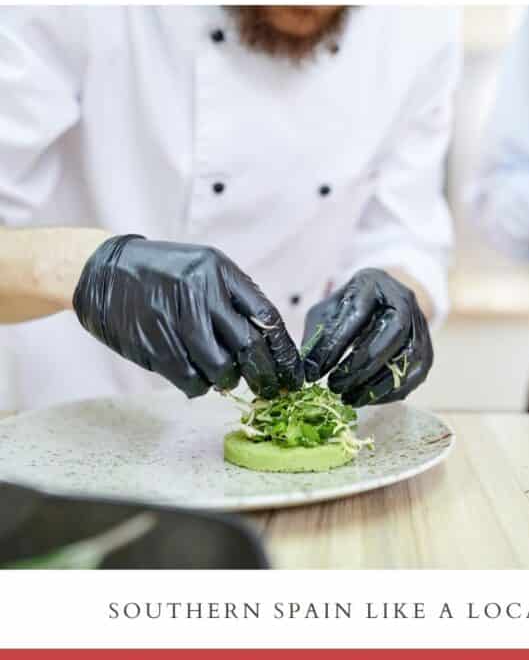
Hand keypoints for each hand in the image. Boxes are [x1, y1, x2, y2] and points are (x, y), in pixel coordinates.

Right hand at [73, 235, 302, 398]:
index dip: (284, 351)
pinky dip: (199, 385)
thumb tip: (265, 346)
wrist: (103, 271)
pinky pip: (192, 380)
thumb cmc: (159, 274)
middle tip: (270, 389)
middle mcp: (201, 293)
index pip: (266, 316)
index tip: (294, 373)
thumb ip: (232, 300)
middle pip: (249, 346)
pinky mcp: (156, 346)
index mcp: (219, 272)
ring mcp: (177, 320)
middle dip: (265, 374)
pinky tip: (196, 376)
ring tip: (221, 375)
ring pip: (221, 368)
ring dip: (227, 380)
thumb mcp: (201, 270)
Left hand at [302, 268, 432, 405]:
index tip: (316, 371)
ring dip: (377, 382)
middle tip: (335, 387)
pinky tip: (368, 398)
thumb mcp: (327, 312)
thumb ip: (318, 336)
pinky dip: (392, 390)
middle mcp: (403, 299)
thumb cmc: (349, 308)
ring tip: (349, 397)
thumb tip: (307, 370)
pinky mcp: (427, 346)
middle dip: (361, 365)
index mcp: (373, 282)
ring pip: (408, 355)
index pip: (358, 312)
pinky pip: (416, 372)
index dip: (337, 344)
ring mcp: (420, 322)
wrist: (382, 302)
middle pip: (392, 332)